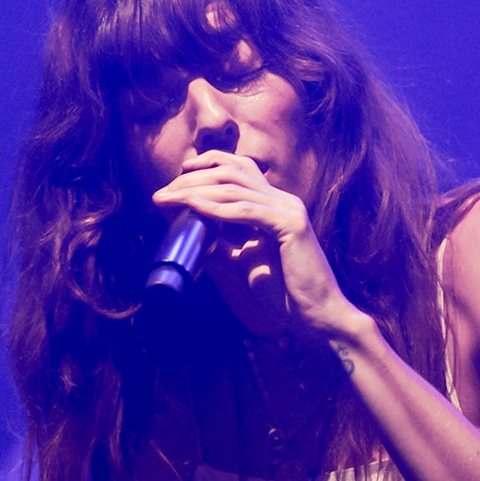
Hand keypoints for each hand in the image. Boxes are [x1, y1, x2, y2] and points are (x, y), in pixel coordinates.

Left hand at [150, 151, 368, 340]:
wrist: (317, 315)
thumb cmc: (287, 293)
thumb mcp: (247, 263)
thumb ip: (226, 246)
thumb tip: (196, 238)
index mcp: (277, 205)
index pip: (240, 168)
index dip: (207, 165)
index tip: (177, 177)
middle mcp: (284, 200)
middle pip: (232, 172)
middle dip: (192, 179)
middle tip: (162, 195)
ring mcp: (289, 209)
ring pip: (234, 188)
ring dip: (195, 192)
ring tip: (167, 201)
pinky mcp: (291, 225)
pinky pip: (246, 211)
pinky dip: (216, 209)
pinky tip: (193, 208)